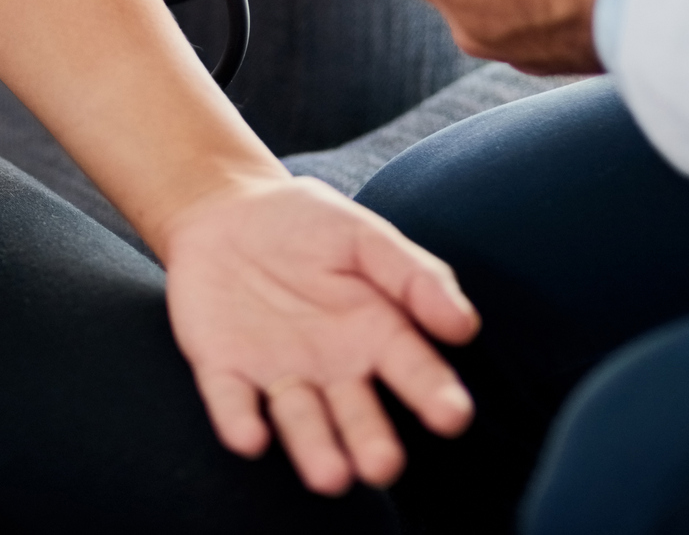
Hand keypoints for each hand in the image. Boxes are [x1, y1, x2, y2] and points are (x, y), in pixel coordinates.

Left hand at [160, 175, 479, 494]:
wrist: (224, 210)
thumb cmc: (305, 225)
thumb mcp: (362, 235)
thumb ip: (412, 276)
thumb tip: (464, 326)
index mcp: (377, 334)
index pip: (413, 371)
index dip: (434, 394)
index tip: (452, 417)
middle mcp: (334, 369)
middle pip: (357, 415)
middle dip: (370, 442)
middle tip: (381, 466)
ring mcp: (278, 373)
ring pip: (300, 420)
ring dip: (313, 448)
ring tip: (329, 476)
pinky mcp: (224, 369)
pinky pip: (232, 400)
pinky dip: (239, 420)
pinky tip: (250, 437)